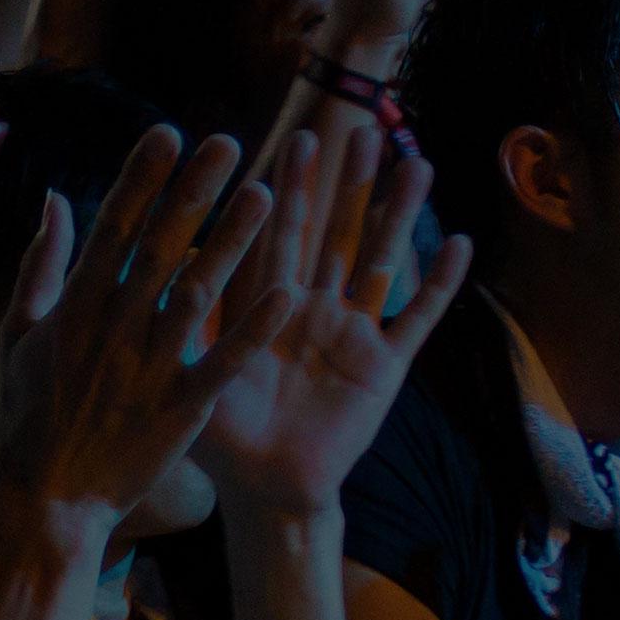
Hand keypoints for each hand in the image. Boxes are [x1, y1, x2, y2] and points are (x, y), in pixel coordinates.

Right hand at [0, 128, 291, 527]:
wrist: (50, 499)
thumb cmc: (31, 414)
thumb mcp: (20, 334)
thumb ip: (41, 265)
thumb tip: (54, 201)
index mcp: (76, 306)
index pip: (114, 227)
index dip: (143, 178)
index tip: (169, 133)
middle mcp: (115, 329)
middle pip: (161, 247)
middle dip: (194, 191)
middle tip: (228, 143)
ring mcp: (150, 368)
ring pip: (198, 294)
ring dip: (234, 243)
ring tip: (268, 194)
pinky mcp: (181, 408)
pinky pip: (223, 362)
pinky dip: (254, 329)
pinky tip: (286, 292)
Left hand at [194, 130, 473, 515]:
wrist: (266, 492)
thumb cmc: (222, 437)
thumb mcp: (194, 373)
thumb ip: (182, 324)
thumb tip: (161, 275)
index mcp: (267, 306)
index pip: (279, 235)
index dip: (290, 191)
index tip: (298, 140)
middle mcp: (313, 310)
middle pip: (334, 233)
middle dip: (348, 184)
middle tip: (361, 128)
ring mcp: (352, 335)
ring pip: (379, 262)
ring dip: (398, 215)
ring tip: (416, 164)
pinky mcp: (383, 368)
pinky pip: (415, 320)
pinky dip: (437, 286)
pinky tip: (458, 245)